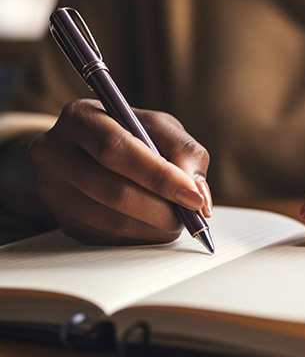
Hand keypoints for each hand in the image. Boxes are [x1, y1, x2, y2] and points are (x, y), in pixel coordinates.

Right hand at [28, 99, 211, 244]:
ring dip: (155, 226)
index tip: (193, 197)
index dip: (159, 176)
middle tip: (192, 215)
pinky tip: (157, 226)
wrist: (91, 152)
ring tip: (178, 218)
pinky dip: (142, 236)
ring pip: (111, 221)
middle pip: (112, 190)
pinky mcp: (64, 221)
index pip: (115, 150)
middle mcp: (54, 153)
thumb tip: (200, 197)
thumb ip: (185, 152)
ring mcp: (53, 191)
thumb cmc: (132, 134)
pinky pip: (109, 238)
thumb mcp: (160, 128)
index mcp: (79, 118)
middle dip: (161, 208)